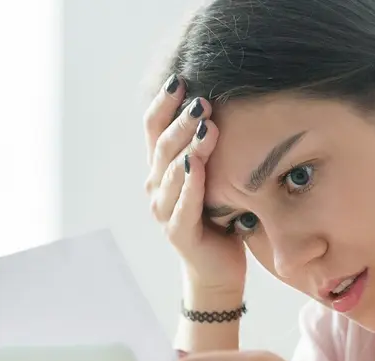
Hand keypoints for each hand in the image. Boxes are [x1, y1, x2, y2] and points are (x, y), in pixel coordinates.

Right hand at [142, 76, 246, 295]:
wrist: (217, 267)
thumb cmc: (219, 216)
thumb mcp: (214, 174)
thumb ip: (208, 146)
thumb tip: (220, 101)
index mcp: (161, 167)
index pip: (154, 127)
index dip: (163, 103)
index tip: (180, 79)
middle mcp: (156, 185)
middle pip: (163, 144)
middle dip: (182, 120)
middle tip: (202, 100)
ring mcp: (163, 209)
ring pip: (172, 170)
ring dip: (189, 146)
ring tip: (208, 125)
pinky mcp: (178, 232)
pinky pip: (183, 204)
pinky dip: (190, 184)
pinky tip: (197, 166)